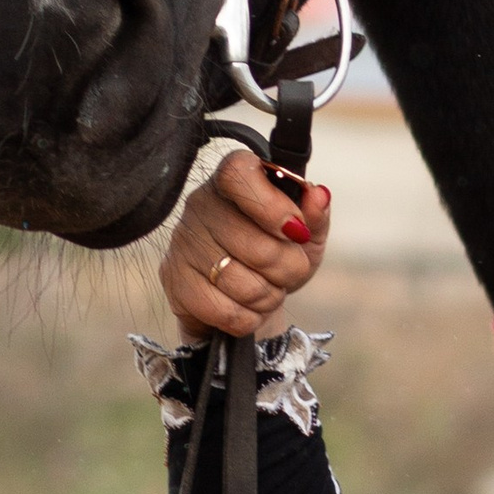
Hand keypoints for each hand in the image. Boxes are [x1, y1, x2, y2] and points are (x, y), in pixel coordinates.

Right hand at [159, 152, 332, 340]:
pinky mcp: (173, 278)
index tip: (296, 231)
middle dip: (287, 268)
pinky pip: (223, 310)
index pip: (240, 176)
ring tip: (267, 289)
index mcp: (233, 178)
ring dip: (268, 296)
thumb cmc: (276, 253)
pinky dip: (248, 317)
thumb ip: (315, 215)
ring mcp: (183, 240)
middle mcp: (201, 202)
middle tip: (289, 271)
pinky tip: (247, 307)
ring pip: (240, 282)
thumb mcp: (306, 234)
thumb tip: (320, 195)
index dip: (272, 207)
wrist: (243, 295)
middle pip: (254, 244)